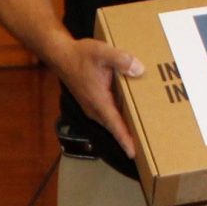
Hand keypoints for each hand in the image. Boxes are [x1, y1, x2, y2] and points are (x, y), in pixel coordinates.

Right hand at [53, 35, 143, 161]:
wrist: (60, 55)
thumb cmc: (79, 55)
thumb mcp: (102, 52)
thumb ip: (121, 60)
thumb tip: (139, 70)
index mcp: (98, 101)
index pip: (114, 125)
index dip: (125, 140)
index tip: (134, 153)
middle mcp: (94, 109)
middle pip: (114, 128)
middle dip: (128, 138)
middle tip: (146, 148)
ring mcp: (91, 107)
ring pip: (111, 123)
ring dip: (123, 130)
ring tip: (140, 135)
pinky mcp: (92, 103)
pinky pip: (108, 116)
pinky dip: (118, 120)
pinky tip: (129, 115)